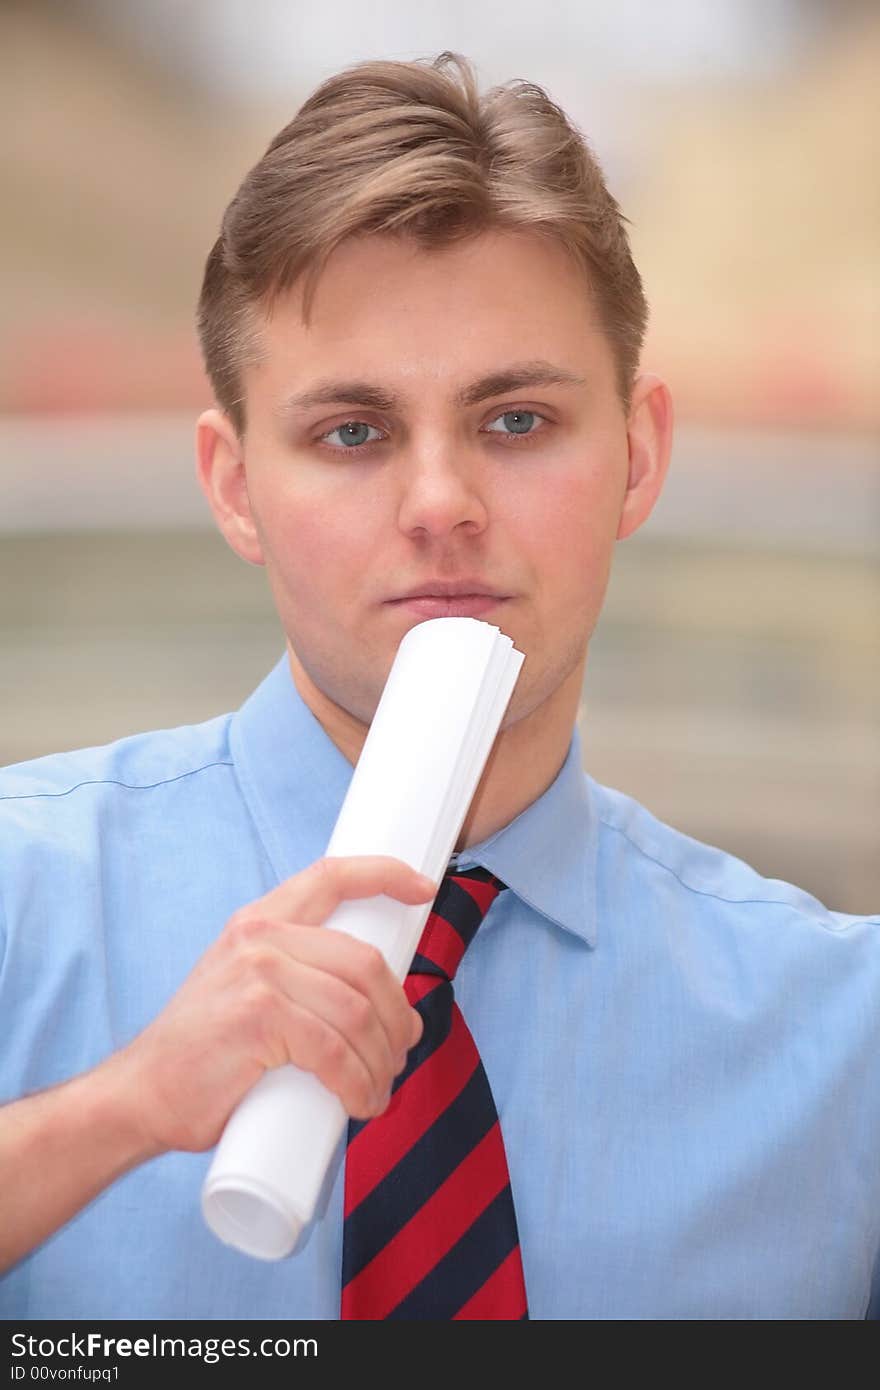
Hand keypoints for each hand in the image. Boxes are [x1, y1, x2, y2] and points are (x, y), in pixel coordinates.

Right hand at [109, 856, 433, 1154]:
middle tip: (399, 1053)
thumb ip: (296, 975)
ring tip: (379, 1089)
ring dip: (382, 1060)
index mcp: (260, 921)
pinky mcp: (259, 1017)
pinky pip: (334, 1050)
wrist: (142, 1094)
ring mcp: (259, 973)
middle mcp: (260, 936)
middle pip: (364, 962)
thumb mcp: (245, 987)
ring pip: (357, 1012)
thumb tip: (376, 1002)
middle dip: (396, 1014)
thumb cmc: (204, 1053)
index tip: (423, 890)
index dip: (384, 874)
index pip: (330, 876)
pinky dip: (359, 1084)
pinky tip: (361, 1103)